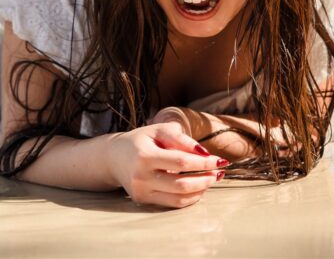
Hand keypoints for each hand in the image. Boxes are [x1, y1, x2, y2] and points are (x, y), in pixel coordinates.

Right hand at [105, 121, 227, 208]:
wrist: (114, 157)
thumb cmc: (141, 140)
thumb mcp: (159, 130)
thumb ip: (181, 138)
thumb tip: (204, 153)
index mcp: (144, 156)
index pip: (181, 162)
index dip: (203, 163)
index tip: (220, 160)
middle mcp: (141, 177)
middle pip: (181, 184)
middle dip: (206, 179)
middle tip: (219, 172)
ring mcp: (142, 192)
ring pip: (179, 197)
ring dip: (201, 190)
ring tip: (212, 179)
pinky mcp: (144, 201)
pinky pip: (173, 203)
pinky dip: (190, 197)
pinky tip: (199, 188)